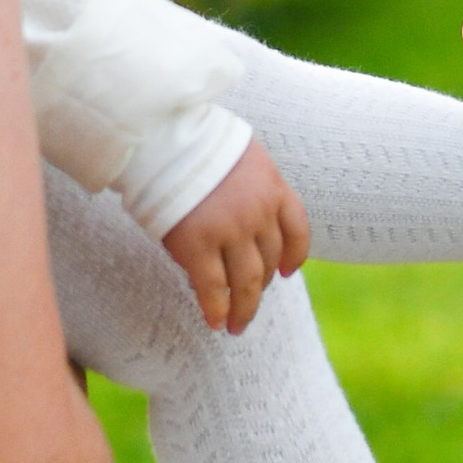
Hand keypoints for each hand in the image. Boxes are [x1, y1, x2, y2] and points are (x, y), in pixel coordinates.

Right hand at [162, 143, 308, 333]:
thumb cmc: (197, 144)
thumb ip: (252, 188)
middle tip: (250, 304)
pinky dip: (216, 309)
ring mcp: (230, 230)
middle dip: (262, 286)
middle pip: (270, 260)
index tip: (289, 272)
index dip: (295, 254)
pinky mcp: (198, 245)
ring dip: (244, 308)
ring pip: (248, 282)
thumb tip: (250, 225)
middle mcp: (258, 211)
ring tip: (237, 325)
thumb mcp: (242, 157)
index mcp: (272, 185)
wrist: (165, 137)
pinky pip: (213, 288)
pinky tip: (215, 322)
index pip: (297, 228)